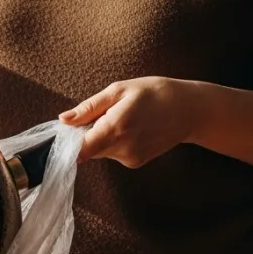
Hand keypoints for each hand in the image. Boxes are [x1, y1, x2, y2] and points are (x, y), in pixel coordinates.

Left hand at [59, 77, 202, 166]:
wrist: (188, 110)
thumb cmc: (153, 93)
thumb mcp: (118, 90)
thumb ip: (88, 108)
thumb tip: (64, 120)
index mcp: (116, 127)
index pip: (80, 149)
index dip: (68, 143)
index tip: (66, 132)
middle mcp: (122, 148)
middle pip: (87, 149)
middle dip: (87, 134)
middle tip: (101, 114)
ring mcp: (130, 158)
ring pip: (100, 151)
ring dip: (101, 138)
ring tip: (122, 119)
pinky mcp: (135, 163)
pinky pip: (113, 154)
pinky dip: (114, 143)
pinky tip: (131, 129)